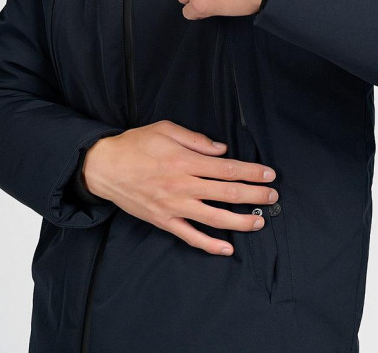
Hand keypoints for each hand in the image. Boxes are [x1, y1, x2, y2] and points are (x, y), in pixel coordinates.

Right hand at [82, 120, 278, 255]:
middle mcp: (183, 185)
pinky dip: (209, 244)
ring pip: (214, 218)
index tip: (268, 174)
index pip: (227, 169)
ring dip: (240, 221)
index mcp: (185, 161)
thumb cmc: (135, 144)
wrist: (104, 167)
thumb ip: (196, 139)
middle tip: (273, 196)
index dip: (251, 172)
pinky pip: (190, 236)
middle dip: (254, 195)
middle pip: (227, 193)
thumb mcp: (165, 129)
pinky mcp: (164, 221)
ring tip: (259, 221)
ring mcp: (174, 206)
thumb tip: (221, 150)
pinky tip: (227, 248)